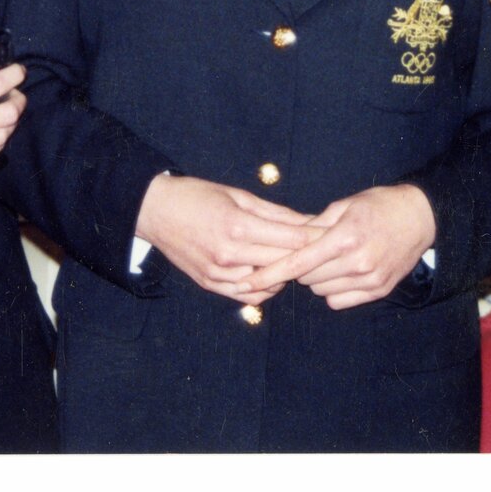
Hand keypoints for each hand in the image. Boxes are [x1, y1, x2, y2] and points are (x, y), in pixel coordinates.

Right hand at [135, 176, 320, 303]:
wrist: (154, 211)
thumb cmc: (197, 196)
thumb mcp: (238, 195)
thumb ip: (275, 213)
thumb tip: (308, 222)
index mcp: (238, 227)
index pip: (291, 240)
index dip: (317, 239)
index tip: (336, 236)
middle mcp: (229, 255)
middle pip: (283, 264)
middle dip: (308, 258)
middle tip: (327, 253)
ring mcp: (218, 274)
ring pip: (268, 285)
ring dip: (286, 276)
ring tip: (298, 264)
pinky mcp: (209, 284)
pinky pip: (246, 295)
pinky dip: (264, 288)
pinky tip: (272, 276)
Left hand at [243, 183, 436, 309]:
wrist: (422, 217)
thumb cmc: (380, 205)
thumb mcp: (346, 205)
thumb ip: (315, 224)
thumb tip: (288, 239)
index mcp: (345, 237)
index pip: (298, 262)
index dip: (270, 273)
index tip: (249, 283)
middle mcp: (357, 262)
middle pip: (307, 278)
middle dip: (299, 267)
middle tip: (308, 251)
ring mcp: (370, 279)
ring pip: (321, 291)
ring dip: (316, 278)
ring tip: (329, 259)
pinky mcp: (379, 291)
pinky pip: (339, 301)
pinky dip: (333, 290)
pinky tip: (341, 272)